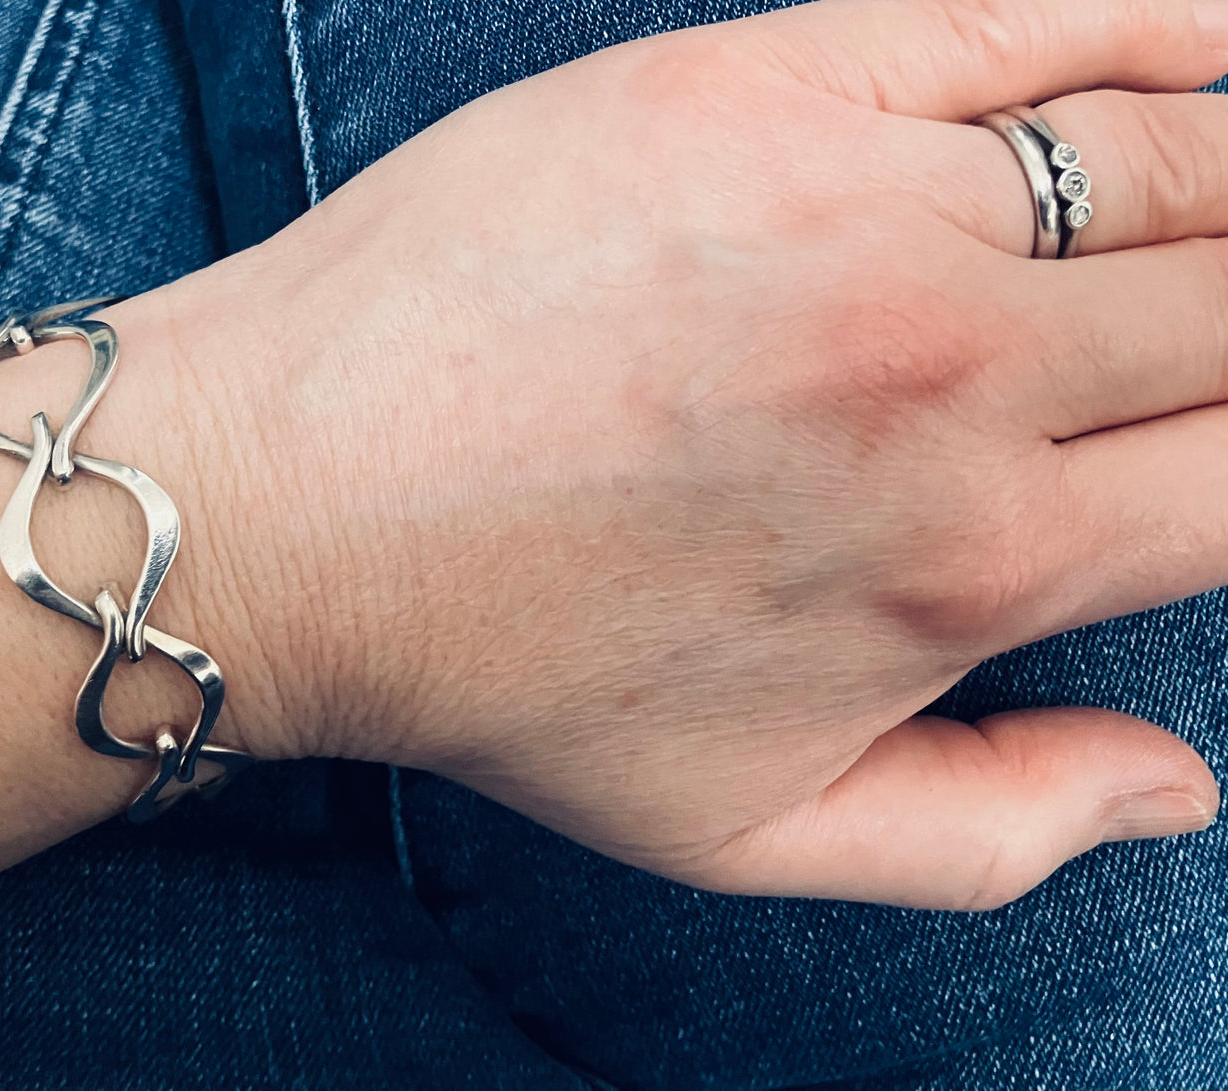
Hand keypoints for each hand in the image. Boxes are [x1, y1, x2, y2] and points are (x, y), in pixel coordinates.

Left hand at [204, 0, 1227, 909]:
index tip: (1210, 440)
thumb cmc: (506, 672)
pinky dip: (1155, 24)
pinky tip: (1196, 46)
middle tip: (1205, 336)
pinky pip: (1030, 15)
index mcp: (975, 561)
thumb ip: (997, 828)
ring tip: (1214, 207)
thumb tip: (1182, 788)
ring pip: (1178, 152)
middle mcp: (954, 372)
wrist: (291, 505)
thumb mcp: (750, 829)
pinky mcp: (760, 85)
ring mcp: (862, 206)